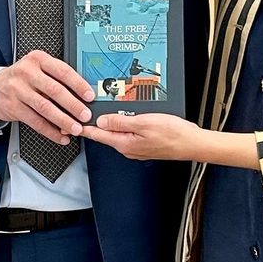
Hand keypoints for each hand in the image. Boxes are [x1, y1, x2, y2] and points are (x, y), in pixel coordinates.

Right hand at [0, 50, 93, 143]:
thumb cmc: (22, 78)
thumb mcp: (37, 68)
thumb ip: (57, 77)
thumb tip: (82, 95)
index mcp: (38, 60)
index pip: (62, 71)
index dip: (78, 84)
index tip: (90, 96)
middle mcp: (27, 73)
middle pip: (54, 90)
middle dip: (73, 105)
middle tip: (85, 115)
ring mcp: (18, 90)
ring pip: (45, 107)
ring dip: (63, 120)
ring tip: (75, 128)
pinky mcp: (14, 107)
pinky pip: (35, 121)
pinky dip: (50, 131)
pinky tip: (60, 136)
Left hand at [80, 111, 204, 161]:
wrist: (193, 144)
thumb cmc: (173, 134)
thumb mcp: (144, 122)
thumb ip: (121, 122)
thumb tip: (101, 121)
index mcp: (124, 143)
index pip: (97, 135)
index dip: (83, 128)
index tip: (69, 124)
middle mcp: (128, 148)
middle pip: (105, 134)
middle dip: (93, 124)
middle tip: (82, 113)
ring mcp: (136, 148)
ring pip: (117, 134)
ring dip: (109, 124)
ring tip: (101, 113)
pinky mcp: (144, 145)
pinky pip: (128, 134)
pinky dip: (123, 126)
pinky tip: (125, 118)